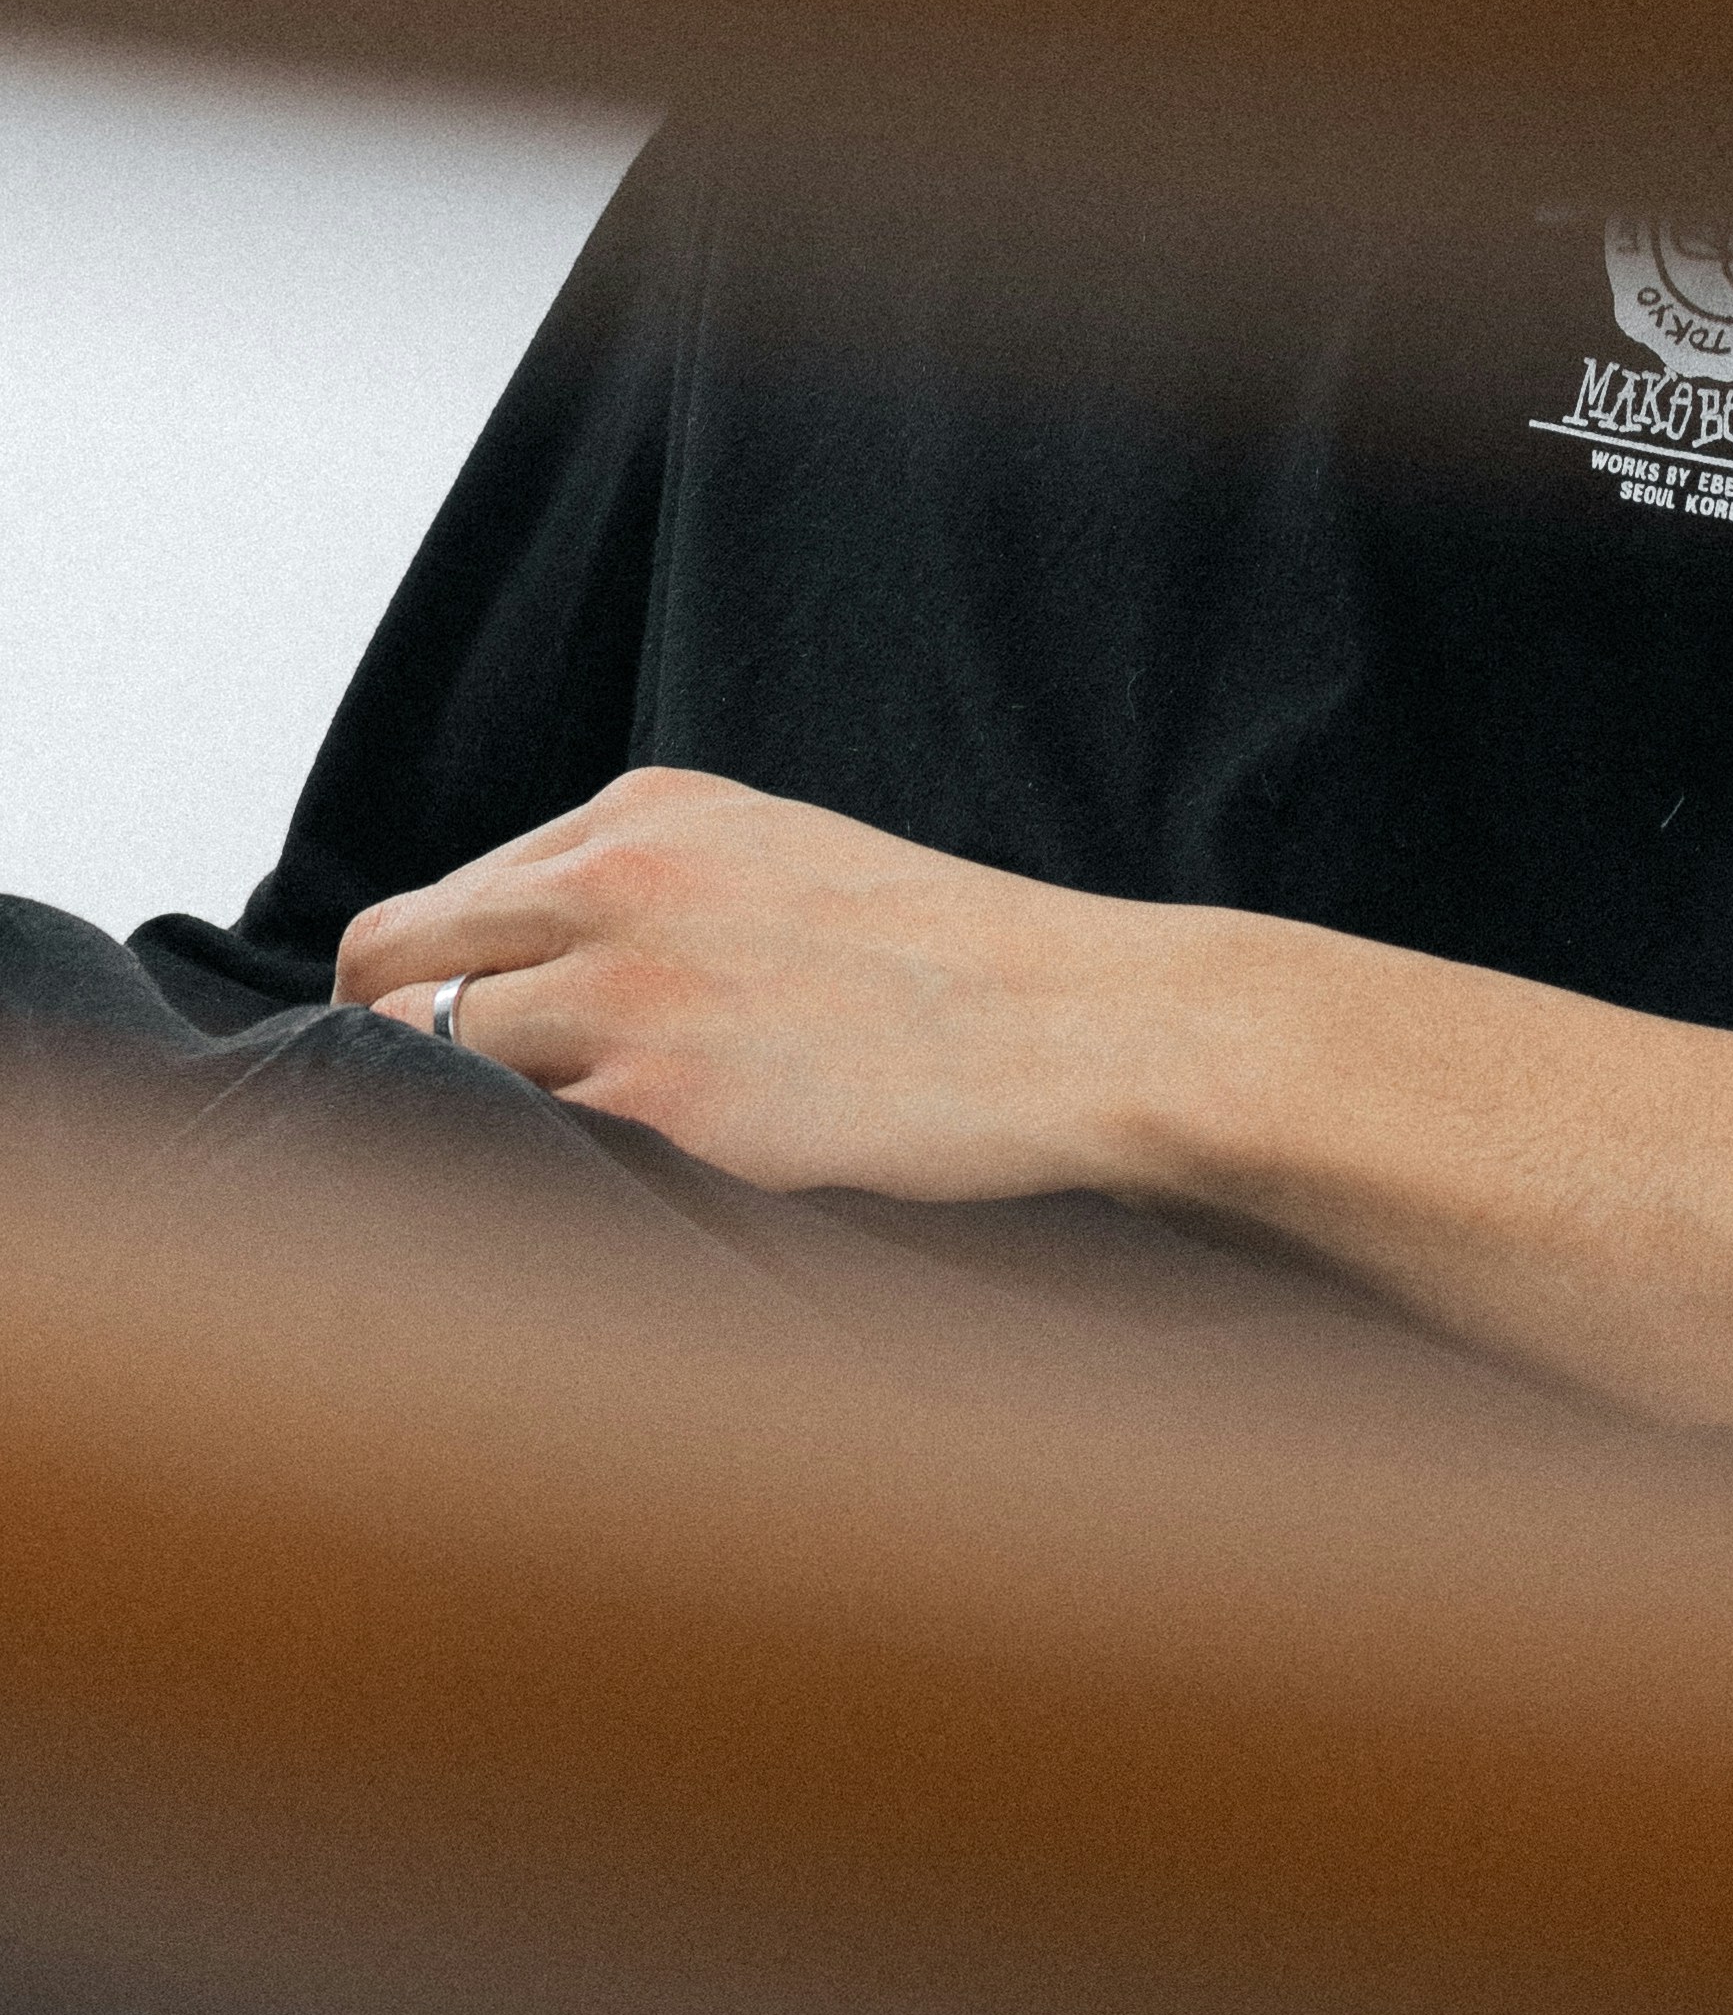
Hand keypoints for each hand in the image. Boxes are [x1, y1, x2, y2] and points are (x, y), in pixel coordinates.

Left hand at [329, 766, 1165, 1202]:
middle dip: (381, 1046)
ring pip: (429, 1060)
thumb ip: (655, 894)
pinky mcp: (659, 1101)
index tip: (456, 1055)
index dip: (429, 987)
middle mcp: (615, 877)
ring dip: (450, 1122)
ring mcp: (628, 988)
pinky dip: (514, 1176)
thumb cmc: (946, 962)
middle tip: (427, 1131)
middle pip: (385, 962)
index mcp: (648, 810)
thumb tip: (534, 982)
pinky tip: (572, 1204)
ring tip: (512, 1180)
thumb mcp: (783, 861)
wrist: (1069, 1021)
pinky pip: (507, 1144)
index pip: (444, 898)